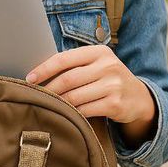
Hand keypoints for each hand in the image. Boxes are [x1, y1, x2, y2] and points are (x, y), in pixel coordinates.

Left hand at [25, 44, 155, 124]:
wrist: (138, 97)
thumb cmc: (108, 79)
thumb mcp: (97, 65)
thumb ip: (75, 65)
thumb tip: (39, 72)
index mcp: (99, 52)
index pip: (65, 58)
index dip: (44, 68)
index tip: (30, 78)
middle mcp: (108, 66)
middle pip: (68, 79)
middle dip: (48, 88)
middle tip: (35, 95)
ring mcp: (113, 85)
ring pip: (75, 96)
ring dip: (58, 102)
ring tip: (47, 105)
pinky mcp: (115, 104)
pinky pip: (85, 110)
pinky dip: (72, 113)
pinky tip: (65, 114)